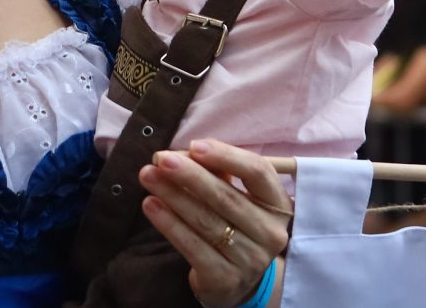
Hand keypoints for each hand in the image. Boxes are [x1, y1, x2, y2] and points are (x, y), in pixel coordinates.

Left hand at [139, 140, 290, 307]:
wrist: (238, 279)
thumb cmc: (235, 224)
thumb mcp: (237, 196)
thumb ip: (217, 172)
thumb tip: (184, 154)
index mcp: (278, 203)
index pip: (258, 172)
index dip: (226, 156)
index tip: (194, 146)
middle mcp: (270, 232)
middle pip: (227, 197)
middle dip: (190, 175)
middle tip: (161, 159)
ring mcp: (251, 259)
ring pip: (206, 221)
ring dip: (173, 196)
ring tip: (148, 176)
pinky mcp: (226, 279)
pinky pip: (192, 246)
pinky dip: (169, 224)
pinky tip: (151, 206)